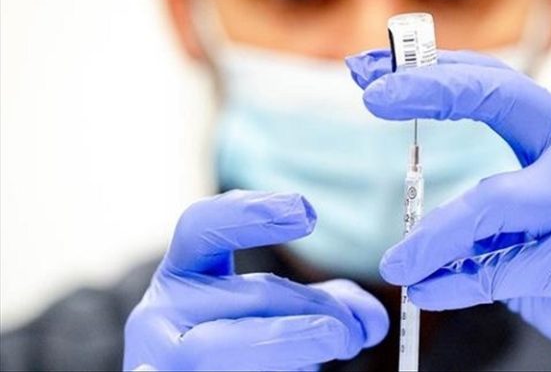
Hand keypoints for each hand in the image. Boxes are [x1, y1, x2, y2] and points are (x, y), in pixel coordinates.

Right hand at [123, 190, 387, 370]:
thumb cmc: (241, 343)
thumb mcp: (278, 310)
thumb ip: (324, 302)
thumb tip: (370, 320)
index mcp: (182, 273)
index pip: (201, 226)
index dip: (251, 213)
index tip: (308, 213)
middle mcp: (160, 314)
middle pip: (250, 295)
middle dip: (315, 306)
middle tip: (353, 328)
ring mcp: (162, 360)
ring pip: (236, 345)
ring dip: (303, 341)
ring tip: (344, 341)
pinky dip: (286, 368)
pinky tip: (301, 366)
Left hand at [346, 49, 550, 370]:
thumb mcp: (540, 216)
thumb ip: (489, 207)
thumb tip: (412, 220)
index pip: (495, 82)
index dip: (431, 71)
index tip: (370, 70)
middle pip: (504, 99)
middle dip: (433, 89)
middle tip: (373, 96)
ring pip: (494, 202)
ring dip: (433, 236)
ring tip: (395, 264)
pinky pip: (507, 270)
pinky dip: (457, 284)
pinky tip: (427, 291)